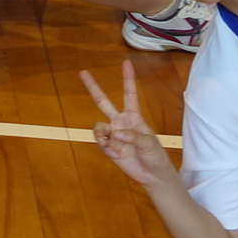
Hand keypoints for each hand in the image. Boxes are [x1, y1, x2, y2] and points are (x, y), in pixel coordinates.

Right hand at [82, 61, 178, 189]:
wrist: (152, 175)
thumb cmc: (155, 155)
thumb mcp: (149, 144)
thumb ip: (132, 136)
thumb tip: (116, 134)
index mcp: (134, 116)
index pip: (129, 93)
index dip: (127, 78)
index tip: (126, 62)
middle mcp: (120, 121)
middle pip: (103, 101)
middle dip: (93, 87)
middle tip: (82, 72)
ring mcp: (113, 134)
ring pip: (98, 126)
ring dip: (104, 136)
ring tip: (114, 147)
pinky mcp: (108, 146)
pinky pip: (99, 141)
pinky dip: (105, 146)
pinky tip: (115, 154)